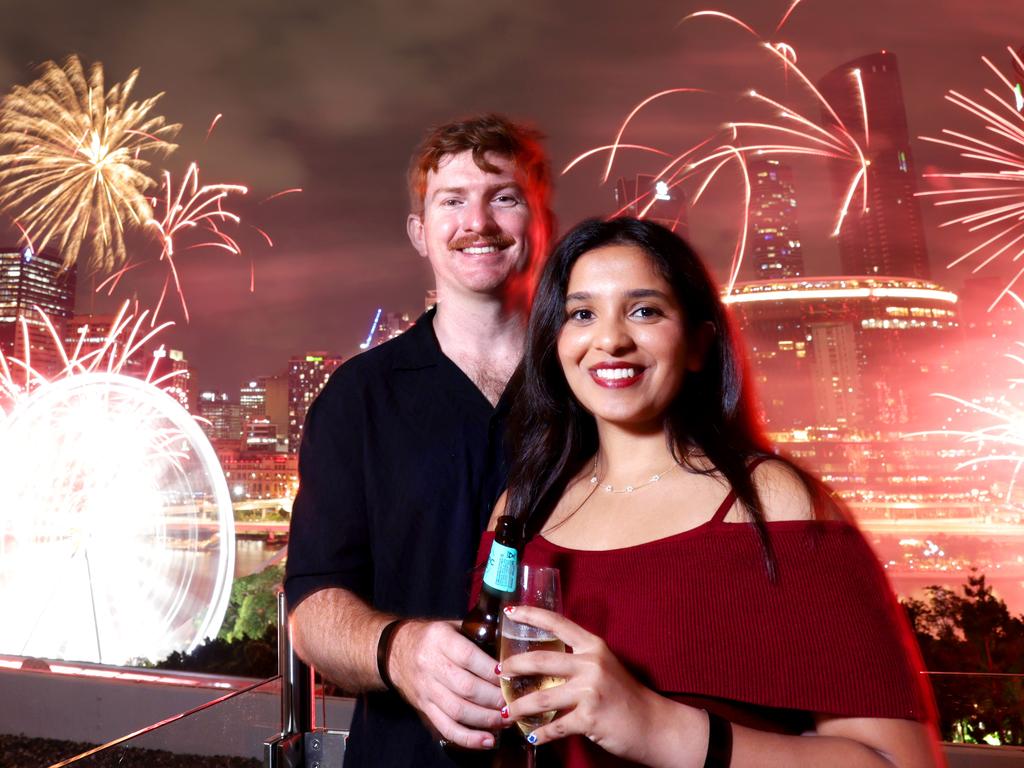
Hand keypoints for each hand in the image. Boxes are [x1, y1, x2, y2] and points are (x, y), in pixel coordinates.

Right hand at [388, 619, 504, 749]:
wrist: (395, 651)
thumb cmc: (432, 637)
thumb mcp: (451, 626)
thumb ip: (477, 634)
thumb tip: (510, 646)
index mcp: (440, 639)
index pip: (468, 656)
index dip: (491, 670)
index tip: (511, 676)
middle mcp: (431, 664)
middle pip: (466, 687)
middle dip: (494, 698)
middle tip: (515, 701)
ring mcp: (427, 689)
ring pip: (458, 711)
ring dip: (486, 719)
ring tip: (507, 720)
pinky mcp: (424, 708)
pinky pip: (446, 727)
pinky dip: (468, 738)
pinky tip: (488, 740)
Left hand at [498, 606, 702, 764]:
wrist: (653, 724)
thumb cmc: (625, 695)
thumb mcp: (604, 667)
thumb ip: (578, 660)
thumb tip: (542, 663)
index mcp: (593, 646)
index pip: (557, 623)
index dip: (530, 615)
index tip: (509, 612)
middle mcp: (591, 663)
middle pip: (540, 660)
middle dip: (512, 666)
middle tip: (498, 672)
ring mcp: (590, 691)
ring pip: (541, 697)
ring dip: (519, 707)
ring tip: (505, 712)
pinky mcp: (590, 718)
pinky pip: (555, 726)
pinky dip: (541, 734)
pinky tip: (532, 736)